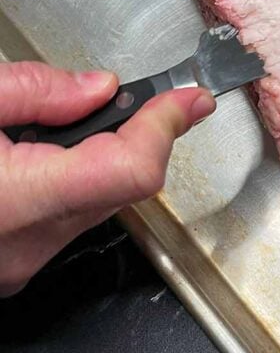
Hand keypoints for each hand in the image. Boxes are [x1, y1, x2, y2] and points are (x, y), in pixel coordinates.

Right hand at [0, 61, 213, 296]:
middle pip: (122, 184)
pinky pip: (70, 217)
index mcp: (16, 202)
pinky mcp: (17, 263)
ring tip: (57, 125)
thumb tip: (101, 89)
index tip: (189, 99)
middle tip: (137, 98)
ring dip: (98, 157)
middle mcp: (28, 245)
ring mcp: (22, 261)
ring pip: (100, 202)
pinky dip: (71, 180)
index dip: (166, 128)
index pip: (131, 170)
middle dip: (135, 133)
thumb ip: (36, 91)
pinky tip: (42, 155)